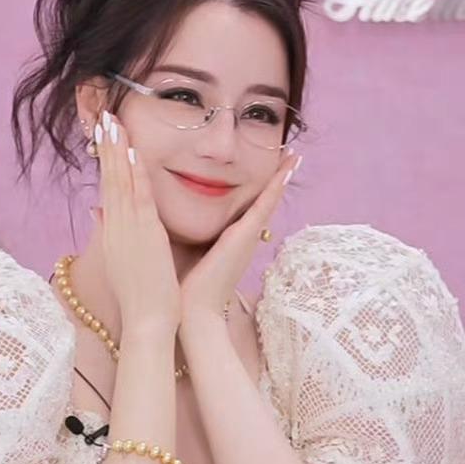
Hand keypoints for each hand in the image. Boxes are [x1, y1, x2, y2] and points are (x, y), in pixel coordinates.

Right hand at [92, 109, 181, 333]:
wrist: (147, 320)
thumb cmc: (138, 295)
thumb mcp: (120, 259)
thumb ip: (109, 231)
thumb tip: (97, 210)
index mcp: (111, 231)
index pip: (106, 188)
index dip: (105, 159)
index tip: (103, 134)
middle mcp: (115, 226)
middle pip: (108, 178)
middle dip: (106, 146)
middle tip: (104, 116)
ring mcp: (128, 229)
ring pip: (119, 182)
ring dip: (116, 151)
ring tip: (112, 122)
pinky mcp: (144, 234)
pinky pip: (138, 197)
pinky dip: (134, 174)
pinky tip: (132, 152)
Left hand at [178, 150, 300, 326]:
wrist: (194, 310)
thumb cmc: (188, 286)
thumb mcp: (190, 252)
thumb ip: (188, 236)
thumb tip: (170, 221)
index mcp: (233, 239)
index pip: (249, 207)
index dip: (260, 187)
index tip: (269, 168)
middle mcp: (245, 236)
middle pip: (265, 200)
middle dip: (279, 177)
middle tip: (292, 153)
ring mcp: (248, 235)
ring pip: (268, 199)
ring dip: (282, 176)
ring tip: (294, 153)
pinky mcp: (244, 236)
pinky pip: (264, 206)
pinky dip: (276, 187)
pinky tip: (286, 170)